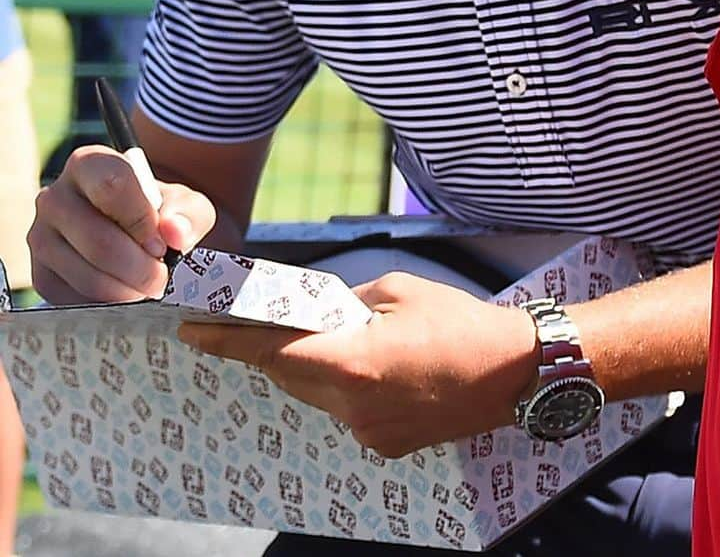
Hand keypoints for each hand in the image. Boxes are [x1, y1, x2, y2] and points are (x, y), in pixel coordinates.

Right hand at [29, 145, 214, 304]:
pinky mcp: (40, 274)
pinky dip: (106, 305)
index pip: (112, 186)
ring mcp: (41, 237)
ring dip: (125, 291)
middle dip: (139, 268)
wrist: (130, 231)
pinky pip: (73, 299)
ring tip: (145, 287)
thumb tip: (176, 232)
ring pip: (86, 274)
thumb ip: (187, 213)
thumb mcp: (183, 203)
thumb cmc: (156, 211)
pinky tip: (123, 294)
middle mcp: (55, 197)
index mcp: (89, 164)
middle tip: (161, 279)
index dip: (141, 219)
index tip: (162, 244)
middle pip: (97, 239)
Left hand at [179, 272, 538, 456]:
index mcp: (351, 364)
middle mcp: (352, 407)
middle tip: (252, 321)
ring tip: (327, 336)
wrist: (512, 372)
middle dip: (271, 349)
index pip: (272, 353)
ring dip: (312, 367)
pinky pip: (348, 411)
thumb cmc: (459, 321)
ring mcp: (369, 432)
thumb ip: (348, 303)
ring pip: (319, 395)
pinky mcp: (388, 444)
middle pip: (290, 377)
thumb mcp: (397, 290)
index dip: (228, 342)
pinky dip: (346, 386)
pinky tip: (372, 364)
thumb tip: (321, 310)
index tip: (192, 332)